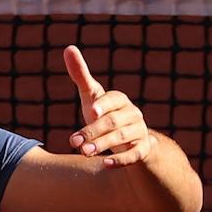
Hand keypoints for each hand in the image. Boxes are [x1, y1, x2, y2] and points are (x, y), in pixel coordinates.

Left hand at [64, 45, 153, 167]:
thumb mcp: (92, 97)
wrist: (130, 141)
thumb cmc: (104, 115)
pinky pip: (135, 155)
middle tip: (74, 143)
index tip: (90, 111)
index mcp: (120, 100)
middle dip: (93, 131)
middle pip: (114, 122)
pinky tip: (105, 164)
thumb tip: (68, 48)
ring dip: (102, 145)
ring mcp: (140, 132)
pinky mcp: (143, 150)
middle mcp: (133, 114)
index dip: (103, 105)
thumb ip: (81, 75)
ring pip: (123, 138)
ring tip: (83, 152)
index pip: (113, 99)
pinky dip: (120, 160)